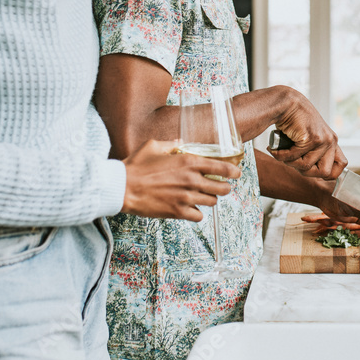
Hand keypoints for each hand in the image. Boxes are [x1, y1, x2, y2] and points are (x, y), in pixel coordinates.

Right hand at [120, 139, 240, 220]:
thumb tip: (179, 144)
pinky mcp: (178, 212)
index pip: (222, 167)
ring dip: (210, 199)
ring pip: (212, 202)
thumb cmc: (136, 166)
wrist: (122, 187)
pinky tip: (192, 208)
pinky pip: (199, 216)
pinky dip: (197, 213)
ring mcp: (186, 197)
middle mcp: (191, 180)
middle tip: (222, 187)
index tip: (237, 173)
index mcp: (188, 162)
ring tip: (205, 197)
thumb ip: (170, 144)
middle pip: (222, 187)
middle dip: (225, 187)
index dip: (233, 171)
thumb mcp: (153, 146)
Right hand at [269, 90, 347, 179]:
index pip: (341, 165)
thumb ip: (313, 152)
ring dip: (290, 163)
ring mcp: (323, 140)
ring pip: (306, 167)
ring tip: (281, 152)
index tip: (310, 169)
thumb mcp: (308, 138)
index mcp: (332, 141)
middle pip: (324, 173)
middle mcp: (331, 140)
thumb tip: (311, 172)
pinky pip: (295, 158)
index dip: (327, 173)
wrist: (286, 104)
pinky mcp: (312, 139)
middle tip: (291, 161)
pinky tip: (275, 149)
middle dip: (305, 171)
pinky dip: (282, 156)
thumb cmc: (293, 122)